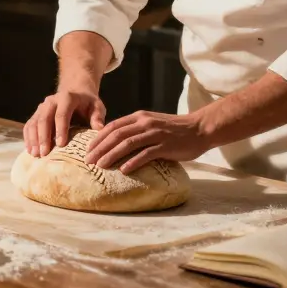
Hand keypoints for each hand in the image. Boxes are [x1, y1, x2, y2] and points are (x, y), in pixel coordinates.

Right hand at [23, 86, 106, 156]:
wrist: (76, 93)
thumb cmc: (87, 104)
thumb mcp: (97, 107)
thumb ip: (98, 116)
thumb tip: (99, 129)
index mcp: (67, 98)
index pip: (61, 114)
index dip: (60, 129)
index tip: (61, 145)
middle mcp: (51, 101)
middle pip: (44, 119)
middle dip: (43, 137)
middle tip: (44, 153)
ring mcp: (42, 107)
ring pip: (34, 122)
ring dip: (33, 139)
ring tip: (35, 154)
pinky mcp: (36, 114)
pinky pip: (29, 125)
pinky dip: (28, 138)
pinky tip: (30, 150)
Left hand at [83, 110, 210, 174]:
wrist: (199, 129)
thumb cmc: (174, 130)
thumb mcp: (152, 124)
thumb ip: (136, 130)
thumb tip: (116, 143)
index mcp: (139, 117)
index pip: (113, 126)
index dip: (98, 138)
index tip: (88, 150)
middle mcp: (145, 123)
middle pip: (117, 135)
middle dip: (100, 148)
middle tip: (88, 161)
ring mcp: (155, 134)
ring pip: (128, 143)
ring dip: (112, 155)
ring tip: (100, 166)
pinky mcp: (165, 145)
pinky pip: (146, 154)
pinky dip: (133, 162)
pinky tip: (123, 170)